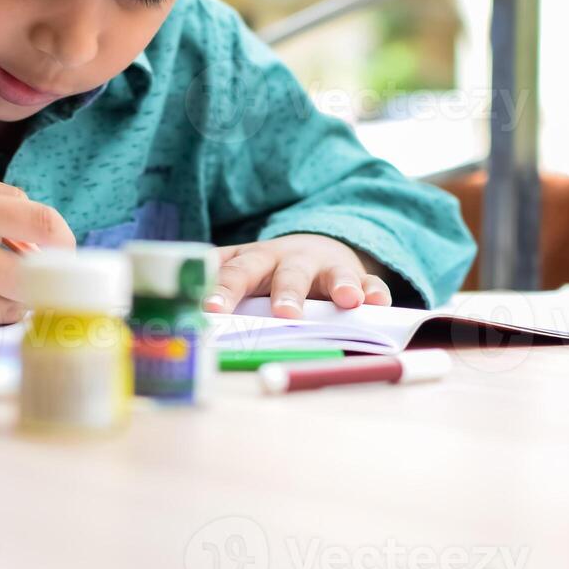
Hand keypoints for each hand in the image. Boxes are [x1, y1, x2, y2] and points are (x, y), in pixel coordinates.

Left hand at [204, 233, 391, 317]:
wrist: (313, 248)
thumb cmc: (267, 273)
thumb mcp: (242, 275)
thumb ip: (221, 292)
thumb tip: (190, 321)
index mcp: (253, 260)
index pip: (234, 271)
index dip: (222, 289)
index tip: (211, 310)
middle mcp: (287, 259)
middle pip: (284, 273)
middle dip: (285, 292)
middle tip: (285, 315)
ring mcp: (324, 266)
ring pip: (330, 274)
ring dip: (339, 285)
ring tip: (346, 301)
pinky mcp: (355, 276)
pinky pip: (369, 282)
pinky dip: (374, 291)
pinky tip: (378, 303)